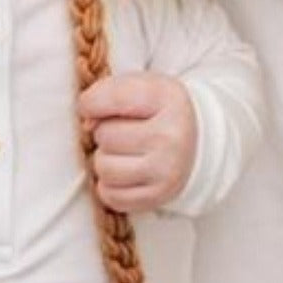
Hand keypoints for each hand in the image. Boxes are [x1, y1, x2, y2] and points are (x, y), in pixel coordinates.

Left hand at [79, 71, 196, 214]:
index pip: (111, 98)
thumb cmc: (158, 111)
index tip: (93, 106)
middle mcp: (171, 136)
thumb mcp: (139, 86)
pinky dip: (110, 184)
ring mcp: (166, 170)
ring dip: (105, 159)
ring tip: (124, 152)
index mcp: (167, 99)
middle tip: (122, 132)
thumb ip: (106, 93)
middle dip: (104, 132)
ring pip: (103, 167)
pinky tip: (125, 172)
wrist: (195, 142)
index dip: (91, 103)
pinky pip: (110, 195)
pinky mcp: (158, 197)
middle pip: (104, 135)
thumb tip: (87, 123)